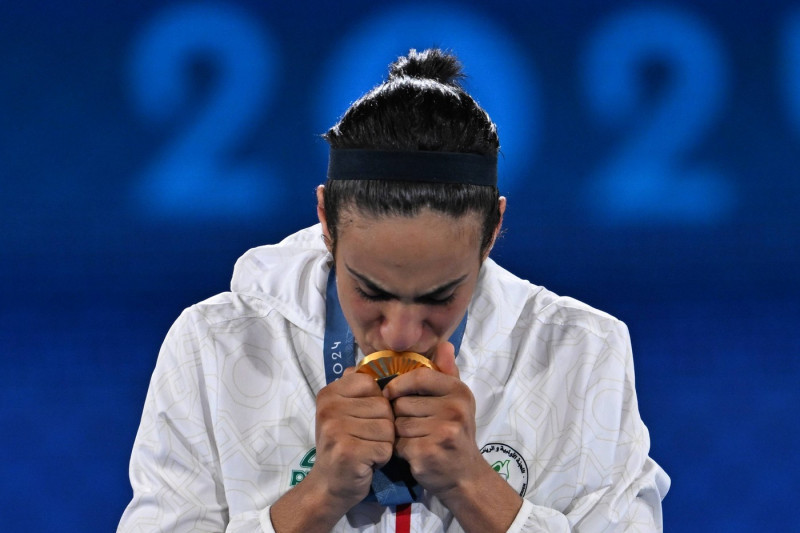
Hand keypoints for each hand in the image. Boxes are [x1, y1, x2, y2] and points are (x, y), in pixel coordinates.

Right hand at [311, 369, 394, 507]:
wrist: (329, 485)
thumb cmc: (343, 444)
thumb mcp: (343, 411)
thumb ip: (353, 388)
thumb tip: (364, 364)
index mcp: (329, 393)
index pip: (371, 384)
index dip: (376, 404)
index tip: (363, 420)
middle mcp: (329, 408)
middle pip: (383, 407)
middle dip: (382, 426)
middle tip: (365, 439)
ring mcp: (336, 430)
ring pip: (387, 427)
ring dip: (384, 443)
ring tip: (366, 450)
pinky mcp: (348, 452)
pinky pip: (385, 447)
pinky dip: (382, 458)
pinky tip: (367, 462)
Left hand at [382, 342, 484, 495]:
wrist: (465, 476)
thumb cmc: (455, 433)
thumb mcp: (457, 401)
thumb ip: (447, 372)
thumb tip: (444, 343)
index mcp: (459, 392)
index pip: (419, 377)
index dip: (399, 384)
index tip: (390, 393)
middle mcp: (454, 410)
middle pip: (403, 403)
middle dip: (399, 415)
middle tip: (412, 425)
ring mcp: (442, 432)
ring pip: (398, 424)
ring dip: (399, 433)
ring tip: (413, 439)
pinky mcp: (428, 452)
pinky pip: (399, 444)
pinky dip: (400, 450)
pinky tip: (413, 453)